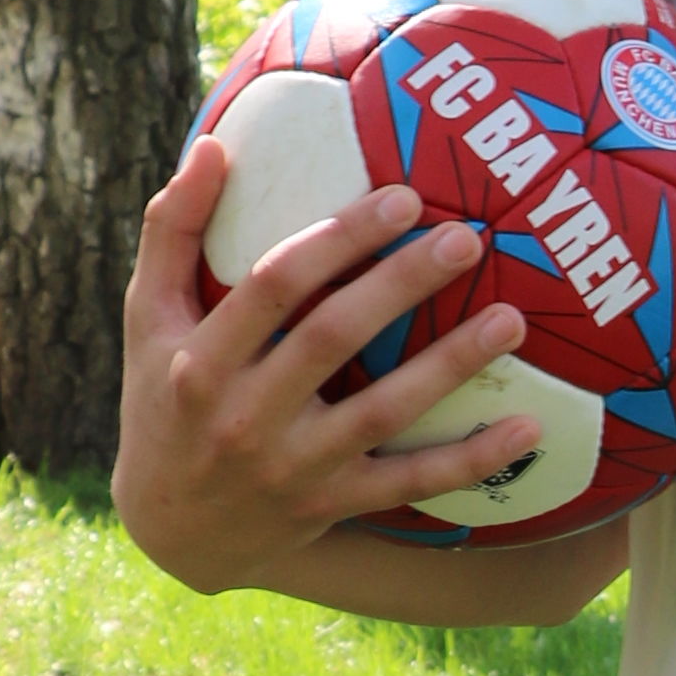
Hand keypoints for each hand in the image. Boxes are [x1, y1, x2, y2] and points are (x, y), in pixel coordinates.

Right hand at [112, 136, 549, 589]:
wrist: (171, 530)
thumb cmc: (164, 400)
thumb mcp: (148, 319)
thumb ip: (173, 232)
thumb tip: (214, 146)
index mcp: (201, 359)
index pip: (275, 285)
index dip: (338, 238)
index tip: (400, 197)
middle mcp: (245, 416)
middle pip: (334, 337)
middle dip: (402, 284)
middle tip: (466, 237)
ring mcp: (292, 467)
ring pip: (382, 411)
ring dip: (450, 365)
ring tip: (511, 318)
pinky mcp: (332, 504)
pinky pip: (410, 484)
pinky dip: (472, 460)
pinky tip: (527, 426)